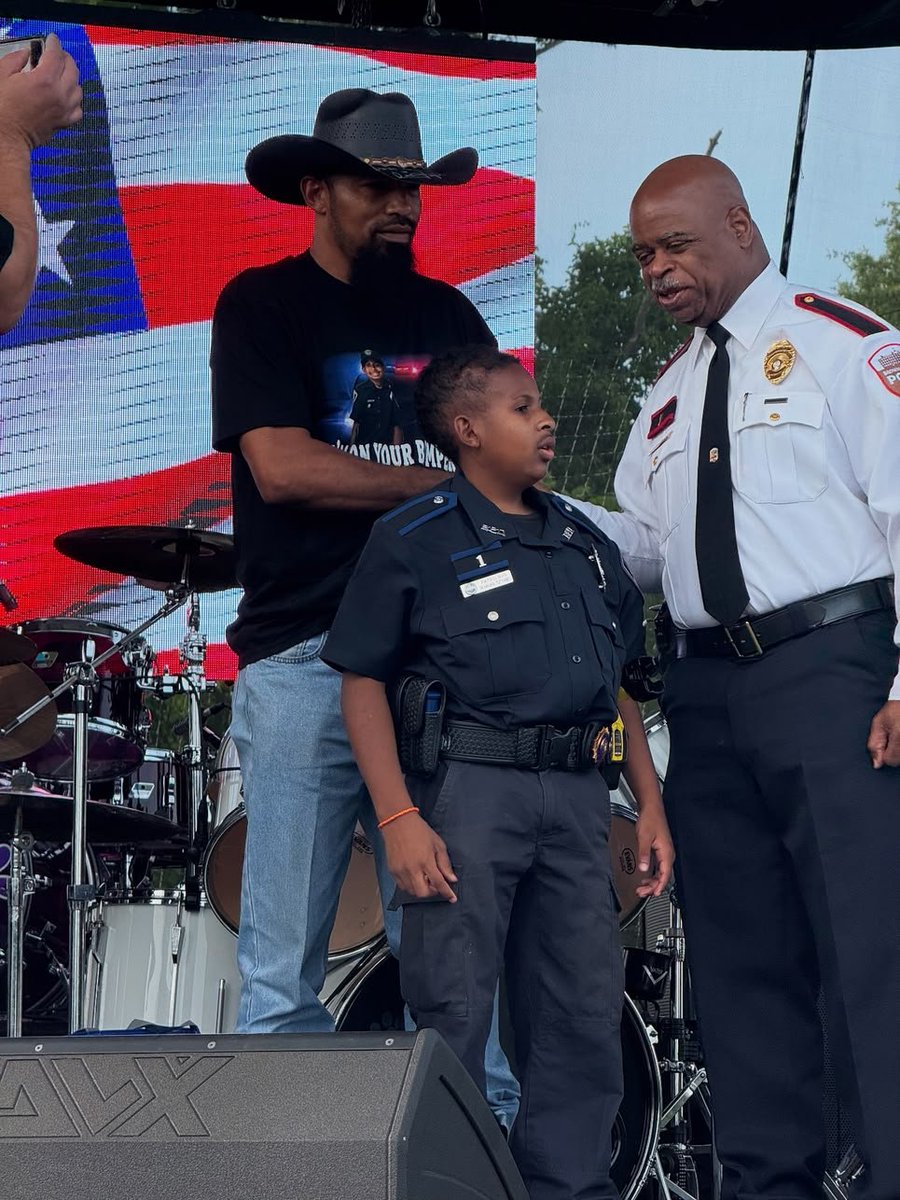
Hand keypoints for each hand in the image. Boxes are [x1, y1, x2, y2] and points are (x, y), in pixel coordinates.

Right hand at [0, 33, 82, 149]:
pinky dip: (75, 100)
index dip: (54, 43)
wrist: (7, 137)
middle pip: (72, 69)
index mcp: (44, 80)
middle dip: (65, 58)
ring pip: (78, 88)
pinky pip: (78, 109)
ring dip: (72, 78)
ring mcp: (64, 110)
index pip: (56, 55)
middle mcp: (59, 94)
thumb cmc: (2, 110)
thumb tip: (26, 54)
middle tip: (57, 54)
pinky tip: (66, 96)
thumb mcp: (2, 76)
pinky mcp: (64, 123)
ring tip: (61, 74)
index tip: (52, 39)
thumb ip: (16, 60)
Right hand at [382, 811, 456, 901]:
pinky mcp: (392, 870)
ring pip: (412, 892)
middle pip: (423, 893)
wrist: (398, 822)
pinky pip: (402, 886)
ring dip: (421, 889)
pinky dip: (411, 886)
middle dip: (432, 892)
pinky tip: (415, 876)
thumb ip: (445, 863)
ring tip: (425, 878)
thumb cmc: (419, 830)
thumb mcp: (438, 844)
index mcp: (426, 860)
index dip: (447, 892)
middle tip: (436, 884)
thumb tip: (451, 879)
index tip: (452, 898)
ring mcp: (400, 871)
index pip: (438, 883)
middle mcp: (412, 868)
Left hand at [634, 801, 674, 897]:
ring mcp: (664, 852)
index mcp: (666, 852)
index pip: (665, 874)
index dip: (659, 886)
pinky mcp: (660, 850)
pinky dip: (652, 874)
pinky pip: (659, 867)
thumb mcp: (644, 837)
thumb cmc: (650, 819)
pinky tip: (645, 877)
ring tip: (642, 888)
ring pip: (661, 872)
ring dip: (652, 881)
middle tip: (642, 893)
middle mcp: (667, 853)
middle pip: (663, 876)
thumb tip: (643, 868)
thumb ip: (644, 854)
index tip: (653, 893)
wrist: (651, 809)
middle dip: (653, 886)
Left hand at [867, 699, 899, 768]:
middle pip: (899, 761)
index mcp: (899, 736)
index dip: (884, 753)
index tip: (885, 741)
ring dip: (899, 750)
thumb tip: (877, 765)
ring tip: (898, 735)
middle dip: (894, 752)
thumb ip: (875, 744)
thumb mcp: (878, 723)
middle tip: (894, 735)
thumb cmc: (894, 709)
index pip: (890, 760)